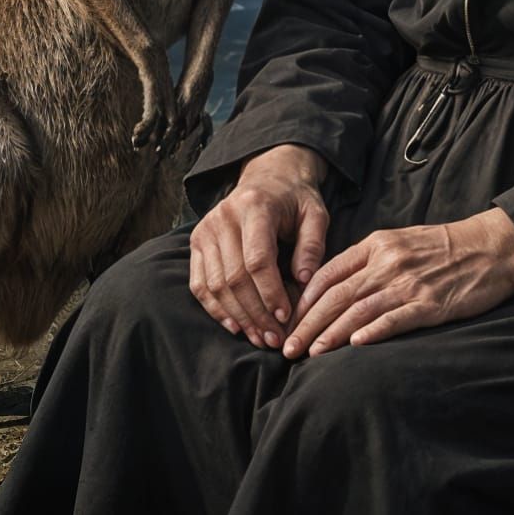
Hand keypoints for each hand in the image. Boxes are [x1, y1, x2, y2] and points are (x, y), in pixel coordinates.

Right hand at [188, 144, 329, 348]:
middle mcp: (224, 217)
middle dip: (256, 314)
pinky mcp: (197, 241)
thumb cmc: (295, 199)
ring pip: (216, 285)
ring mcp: (206, 229)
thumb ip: (313, 246)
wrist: (268, 176)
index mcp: (254, 206)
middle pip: (234, 277)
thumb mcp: (315, 214)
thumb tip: (303, 282)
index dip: (270, 293)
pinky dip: (215, 309)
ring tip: (260, 338)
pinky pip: (199, 284)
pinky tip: (236, 326)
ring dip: (238, 317)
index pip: (257, 259)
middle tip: (275, 338)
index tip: (286, 317)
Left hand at [280, 208, 513, 358]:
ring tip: (311, 353)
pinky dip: (373, 331)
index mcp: (377, 244)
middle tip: (288, 346)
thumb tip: (337, 285)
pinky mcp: (430, 304)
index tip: (289, 320)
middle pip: (337, 295)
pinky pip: (395, 318)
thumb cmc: (443, 247)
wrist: (489, 248)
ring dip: (331, 334)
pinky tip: (355, 345)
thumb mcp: (400, 241)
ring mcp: (408, 283)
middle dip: (308, 323)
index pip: (330, 272)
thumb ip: (369, 259)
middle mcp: (387, 262)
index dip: (306, 298)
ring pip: (359, 309)